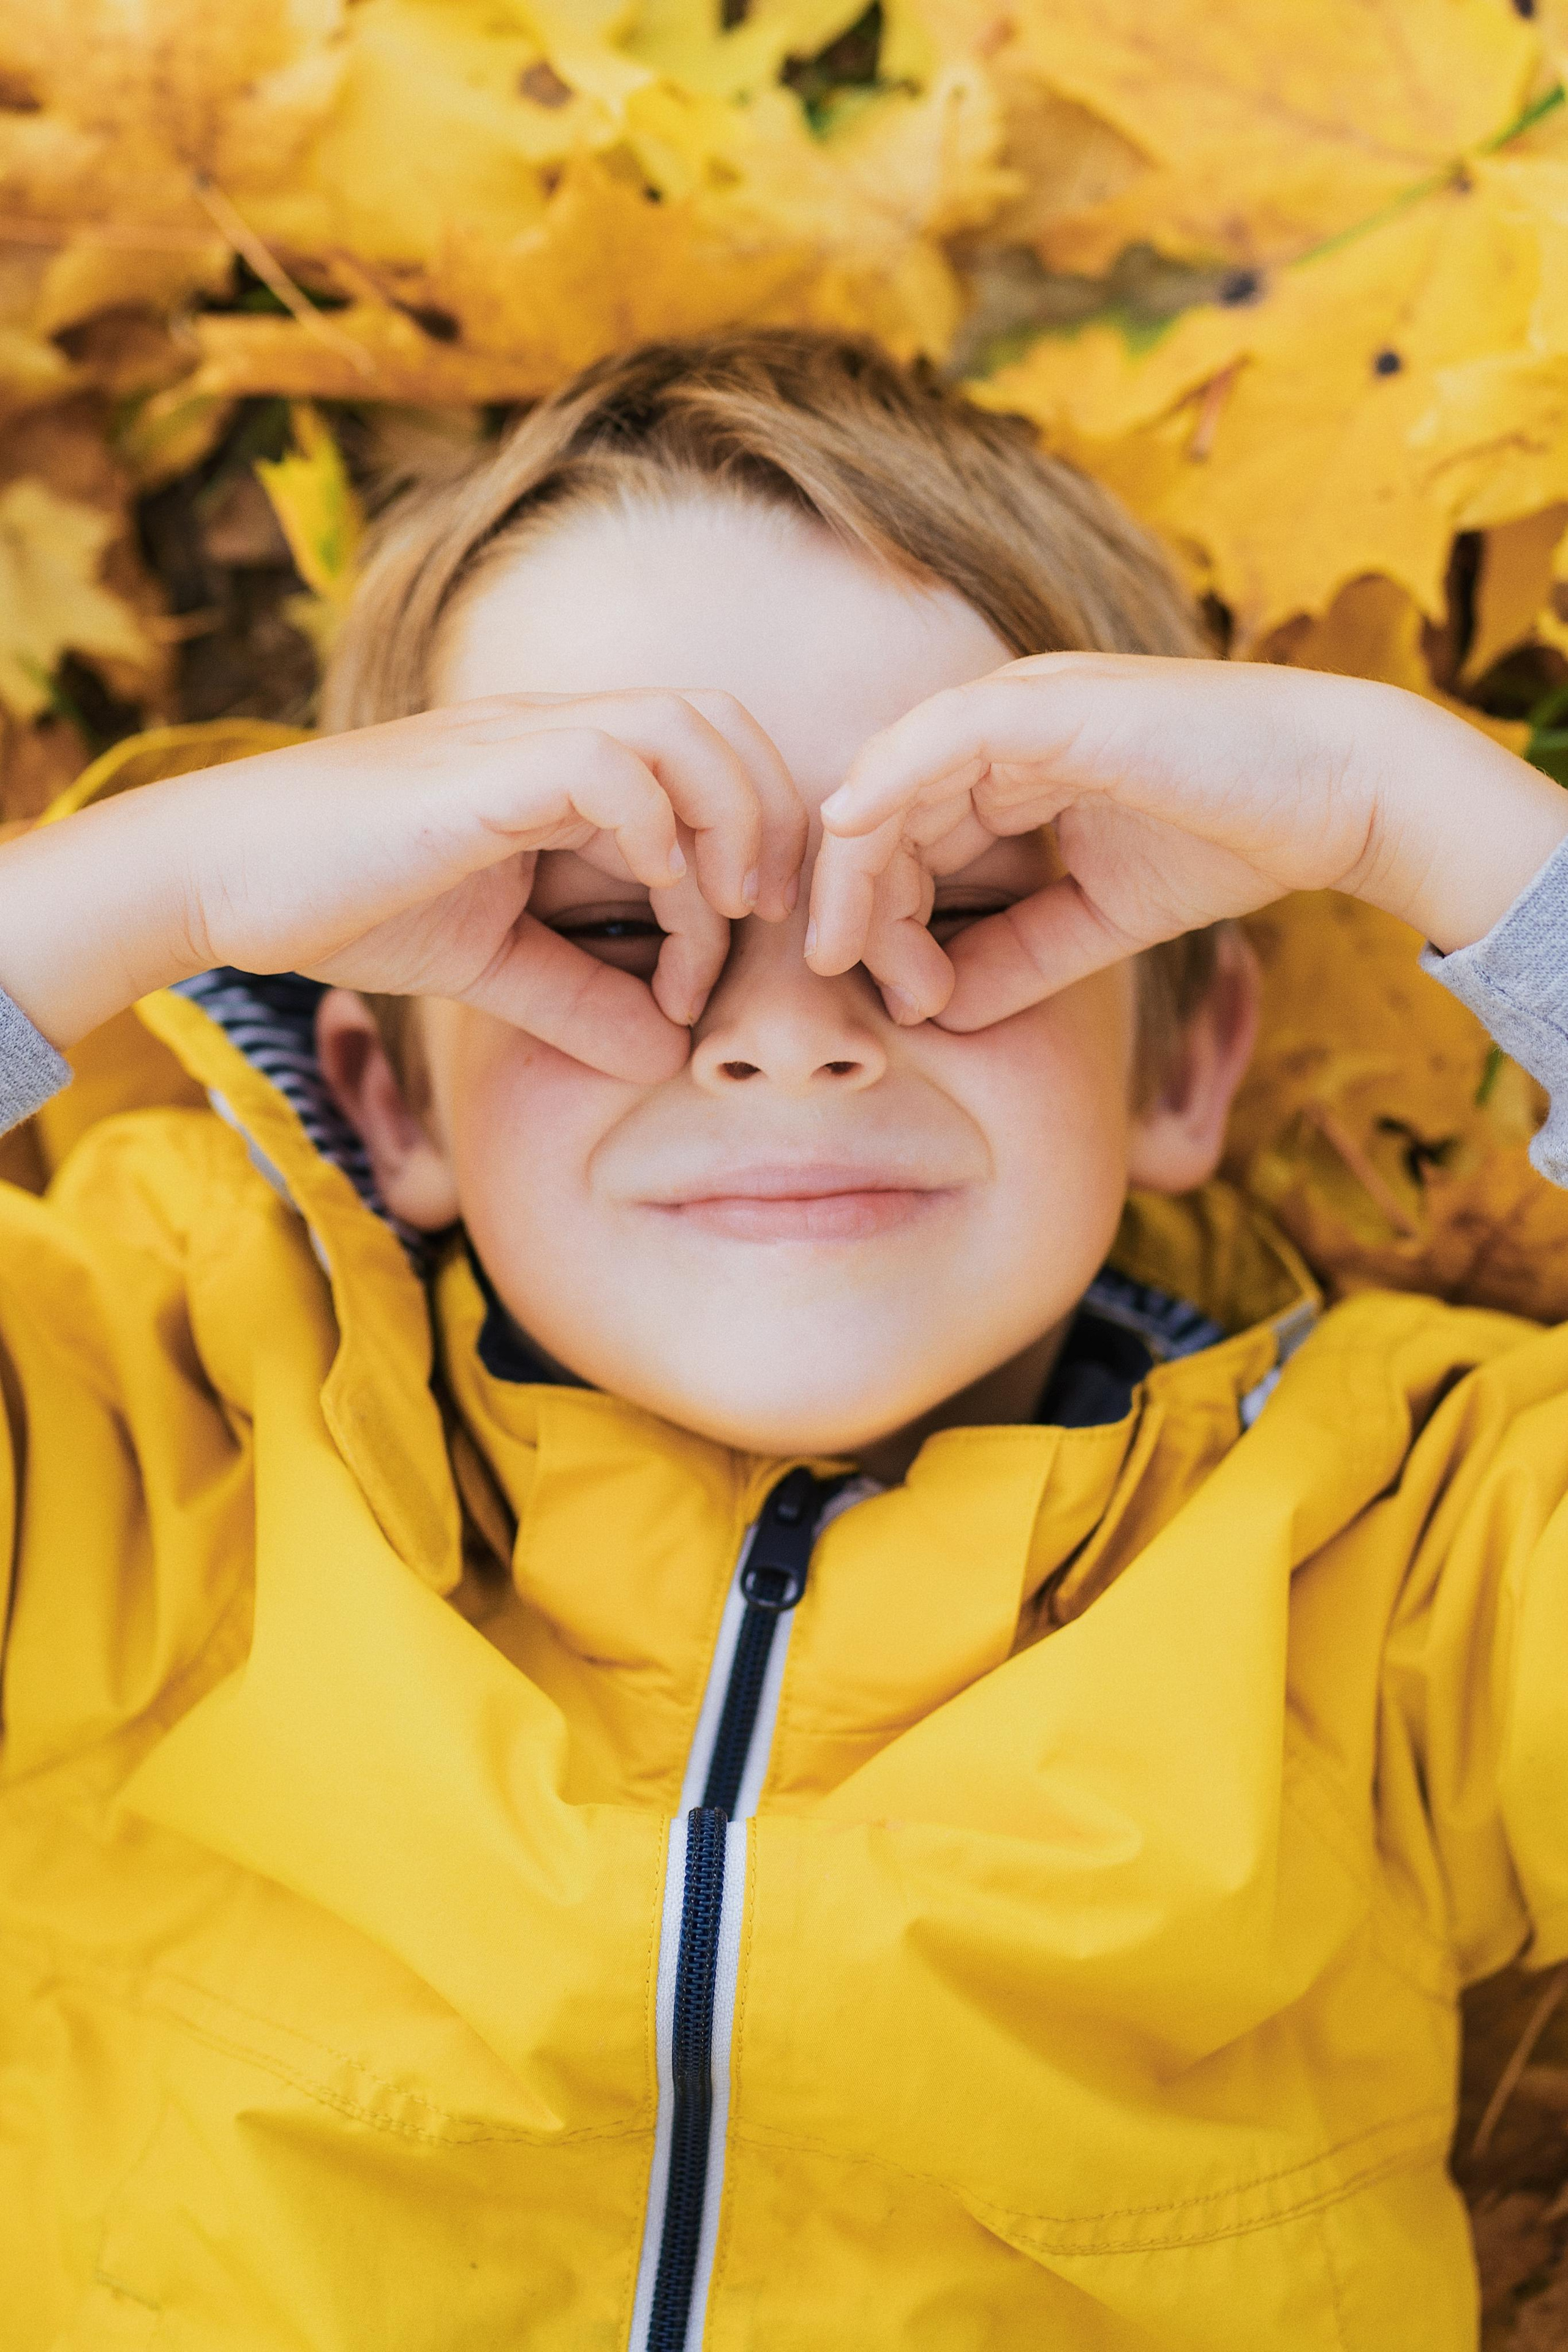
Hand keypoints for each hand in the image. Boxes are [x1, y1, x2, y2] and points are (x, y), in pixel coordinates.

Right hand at [0, 690, 805, 1078]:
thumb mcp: (486, 965)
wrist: (219, 877)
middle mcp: (549, 731)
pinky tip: (654, 894)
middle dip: (767, 816)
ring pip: (677, 724)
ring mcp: (514, 740)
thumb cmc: (342, 903)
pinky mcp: (477, 771)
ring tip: (724, 908)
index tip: (719, 957)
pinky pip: (606, 760)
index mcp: (558, 762)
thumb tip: (664, 1056)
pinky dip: (656, 825)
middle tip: (764, 916)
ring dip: (729, 816)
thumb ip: (575, 999)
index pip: (702, 758)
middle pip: (715, 717)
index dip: (744, 850)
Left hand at [806, 654, 1567, 1028]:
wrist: (1339, 796)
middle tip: (846, 974)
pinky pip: (937, 738)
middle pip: (888, 808)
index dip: (885, 912)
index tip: (891, 991)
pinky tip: (852, 839)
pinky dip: (886, 784)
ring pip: (896, 776)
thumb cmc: (1233, 840)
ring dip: (861, 867)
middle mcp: (1010, 727)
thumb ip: (1022, 957)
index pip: (914, 833)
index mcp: (1020, 766)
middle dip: (858, 898)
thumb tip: (942, 1009)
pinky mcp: (1052, 705)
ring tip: (850, 948)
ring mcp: (1028, 706)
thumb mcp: (1100, 919)